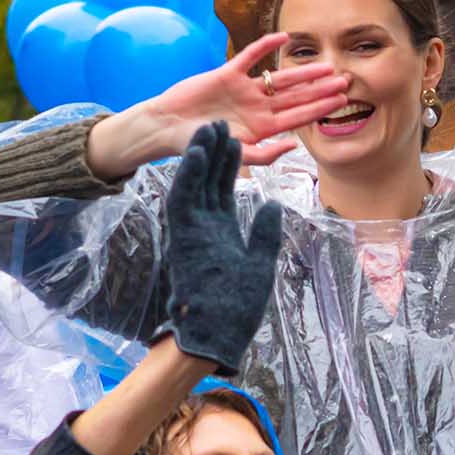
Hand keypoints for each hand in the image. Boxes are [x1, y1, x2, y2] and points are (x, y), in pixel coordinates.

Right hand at [86, 32, 348, 178]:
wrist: (166, 129)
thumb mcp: (235, 156)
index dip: (320, 108)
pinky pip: (250, 57)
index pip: (298, 116)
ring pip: (280, 77)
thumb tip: (293, 146)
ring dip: (303, 70)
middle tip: (346, 79)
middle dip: (321, 89)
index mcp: (261, 128)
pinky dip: (266, 47)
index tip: (343, 101)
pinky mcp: (227, 74)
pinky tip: (284, 38)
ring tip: (327, 64)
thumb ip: (264, 155)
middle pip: (296, 95)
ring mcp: (243, 89)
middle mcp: (257, 107)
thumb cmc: (198, 146)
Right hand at [158, 122, 287, 374]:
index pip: (223, 189)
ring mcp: (191, 231)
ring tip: (206, 128)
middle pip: (208, 181)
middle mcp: (203, 227)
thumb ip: (264, 232)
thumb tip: (272, 204)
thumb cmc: (238, 306)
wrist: (220, 332)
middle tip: (217, 122)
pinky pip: (183, 200)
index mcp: (221, 231)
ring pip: (193, 184)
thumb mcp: (260, 262)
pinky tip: (197, 154)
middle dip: (213, 152)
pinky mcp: (182, 237)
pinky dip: (188, 176)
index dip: (228, 163)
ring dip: (198, 156)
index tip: (233, 139)